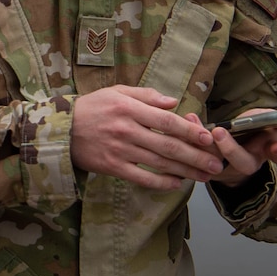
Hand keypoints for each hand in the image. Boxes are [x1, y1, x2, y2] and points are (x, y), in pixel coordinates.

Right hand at [69, 85, 223, 189]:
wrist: (60, 129)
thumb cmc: (91, 107)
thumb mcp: (116, 92)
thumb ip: (146, 95)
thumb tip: (174, 102)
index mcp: (129, 108)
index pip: (167, 121)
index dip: (191, 131)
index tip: (209, 137)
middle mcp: (126, 129)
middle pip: (168, 145)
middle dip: (196, 156)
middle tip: (216, 163)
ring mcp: (120, 150)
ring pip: (159, 163)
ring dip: (186, 171)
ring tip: (204, 175)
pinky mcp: (112, 167)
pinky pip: (142, 177)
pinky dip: (161, 182)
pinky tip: (177, 184)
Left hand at [194, 110, 276, 185]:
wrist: (228, 161)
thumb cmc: (251, 138)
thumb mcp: (268, 128)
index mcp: (266, 153)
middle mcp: (247, 163)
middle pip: (242, 162)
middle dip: (230, 149)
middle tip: (219, 132)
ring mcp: (226, 167)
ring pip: (215, 160)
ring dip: (204, 143)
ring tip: (195, 123)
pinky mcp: (205, 166)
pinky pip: (197, 154)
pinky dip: (191, 136)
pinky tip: (188, 118)